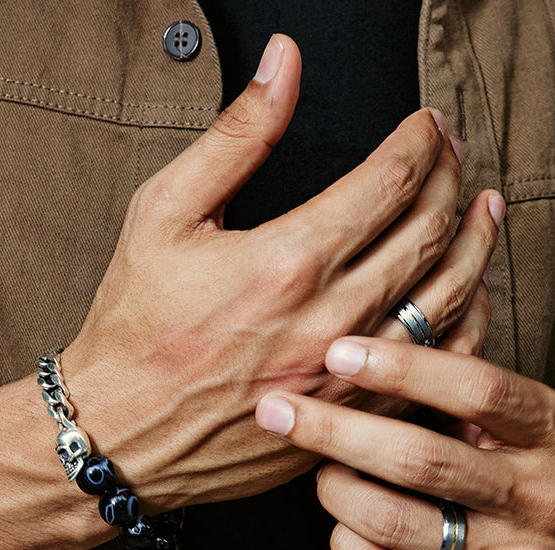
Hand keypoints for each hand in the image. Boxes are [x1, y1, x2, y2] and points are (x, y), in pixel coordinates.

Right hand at [65, 34, 487, 511]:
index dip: (420, 141)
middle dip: (451, 180)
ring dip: (474, 245)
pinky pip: (433, 365)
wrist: (119, 432)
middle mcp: (329, 319)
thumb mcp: (163, 214)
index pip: (391, 181)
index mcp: (288, 261)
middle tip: (452, 157)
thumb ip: (235, 136)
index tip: (423, 125)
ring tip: (480, 213)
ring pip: (447, 297)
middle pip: (429, 231)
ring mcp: (345, 374)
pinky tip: (462, 296)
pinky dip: (462, 320)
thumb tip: (282, 66)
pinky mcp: (346, 415)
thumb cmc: (133, 330)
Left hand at [256, 336, 554, 549]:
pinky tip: (343, 526)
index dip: (402, 368)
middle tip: (276, 410)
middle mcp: (537, 498)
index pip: (477, 390)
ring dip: (336, 489)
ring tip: (324, 473)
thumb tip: (369, 356)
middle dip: (333, 429)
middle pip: (417, 458)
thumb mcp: (531, 433)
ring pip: (389, 519)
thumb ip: (469, 402)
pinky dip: (346, 544)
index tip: (339, 352)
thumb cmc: (545, 485)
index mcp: (553, 435)